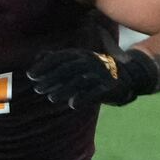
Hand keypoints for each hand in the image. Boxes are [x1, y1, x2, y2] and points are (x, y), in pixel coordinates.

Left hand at [27, 47, 157, 108]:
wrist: (128, 76)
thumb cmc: (97, 70)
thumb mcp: (79, 61)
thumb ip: (60, 58)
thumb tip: (39, 55)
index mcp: (81, 54)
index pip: (60, 58)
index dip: (44, 66)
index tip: (30, 75)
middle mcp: (90, 61)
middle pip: (67, 69)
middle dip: (51, 79)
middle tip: (37, 89)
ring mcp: (100, 74)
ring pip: (79, 81)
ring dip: (63, 90)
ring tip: (50, 98)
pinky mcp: (110, 87)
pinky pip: (94, 93)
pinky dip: (83, 98)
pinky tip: (72, 105)